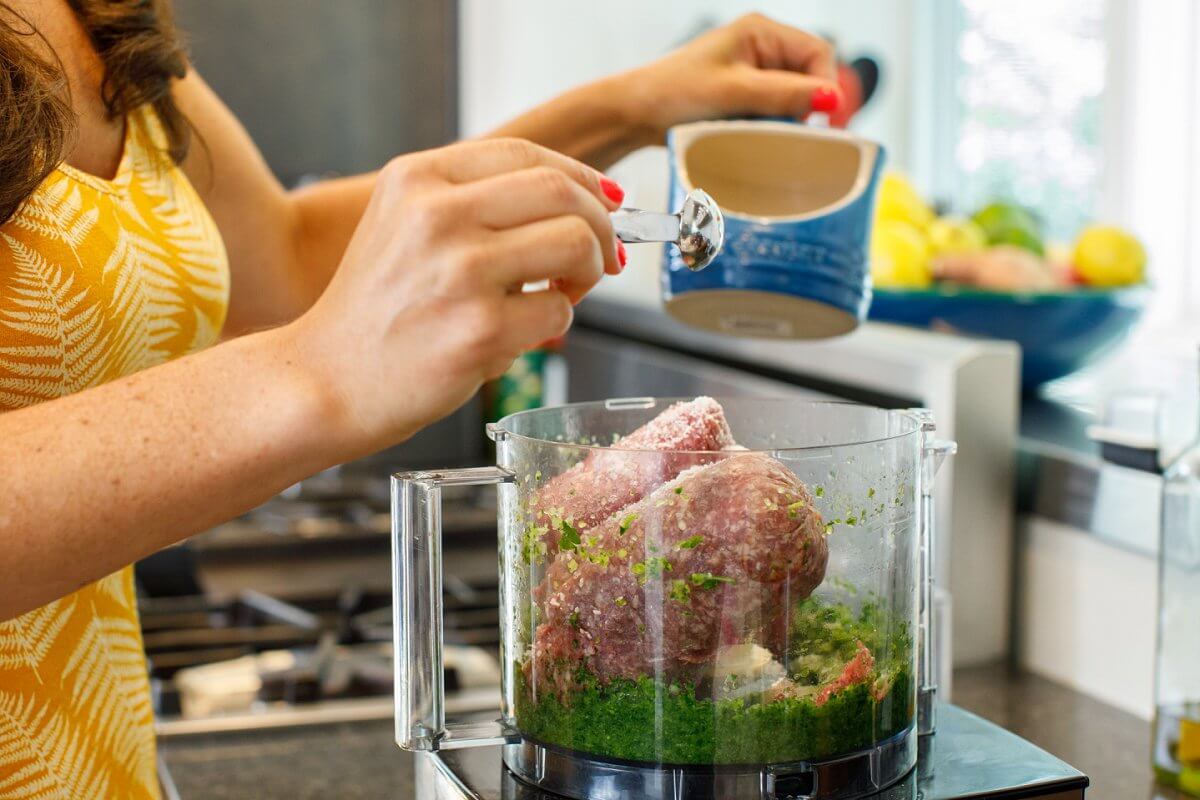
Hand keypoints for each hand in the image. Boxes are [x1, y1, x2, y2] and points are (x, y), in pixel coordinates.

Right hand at [286, 138, 622, 452]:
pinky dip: (556, 323)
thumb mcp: (401, 226)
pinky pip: (558, 312)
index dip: (582, 178)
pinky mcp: (479, 329)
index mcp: (416, 178)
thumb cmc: (374, 313)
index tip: (607, 202)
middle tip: (604, 257)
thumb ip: (472, 203)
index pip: (526, 154)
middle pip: (562, 192)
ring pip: (575, 243)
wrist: (327, 382)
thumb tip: (578, 200)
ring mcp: (459, 271)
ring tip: (563, 294)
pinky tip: (523, 333)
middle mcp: (435, 214)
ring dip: (589, 271)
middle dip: (601, 224)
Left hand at [626, 13, 840, 144]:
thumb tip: (832, 98)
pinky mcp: (744, 96)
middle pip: (808, 77)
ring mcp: (753, 72)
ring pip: (792, 99)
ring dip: (786, 121)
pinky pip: (773, 112)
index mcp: (761, 31)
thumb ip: (784, 94)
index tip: (825, 122)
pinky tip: (756, 139)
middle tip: (796, 137)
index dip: (826, 88)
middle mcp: (761, 47)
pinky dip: (770, 128)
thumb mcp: (733, 93)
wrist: (636, 114)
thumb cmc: (674, 93)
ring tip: (766, 137)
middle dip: (805, 107)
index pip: (818, 54)